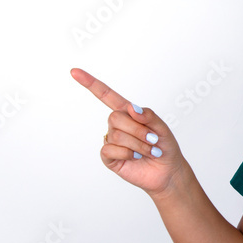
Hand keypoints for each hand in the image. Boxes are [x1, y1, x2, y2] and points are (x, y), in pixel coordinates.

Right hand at [70, 68, 184, 196]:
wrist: (167, 171)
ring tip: (149, 151)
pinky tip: (136, 157)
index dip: (91, 84)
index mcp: (127, 113)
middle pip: (115, 117)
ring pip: (116, 135)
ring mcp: (112, 141)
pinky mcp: (109, 157)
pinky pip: (110, 150)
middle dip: (137, 129)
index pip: (107, 96)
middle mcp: (117, 125)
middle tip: (152, 139)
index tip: (74, 72)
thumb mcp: (162, 127)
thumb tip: (130, 108)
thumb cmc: (164, 146)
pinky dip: (127, 153)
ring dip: (138, 144)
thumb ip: (148, 115)